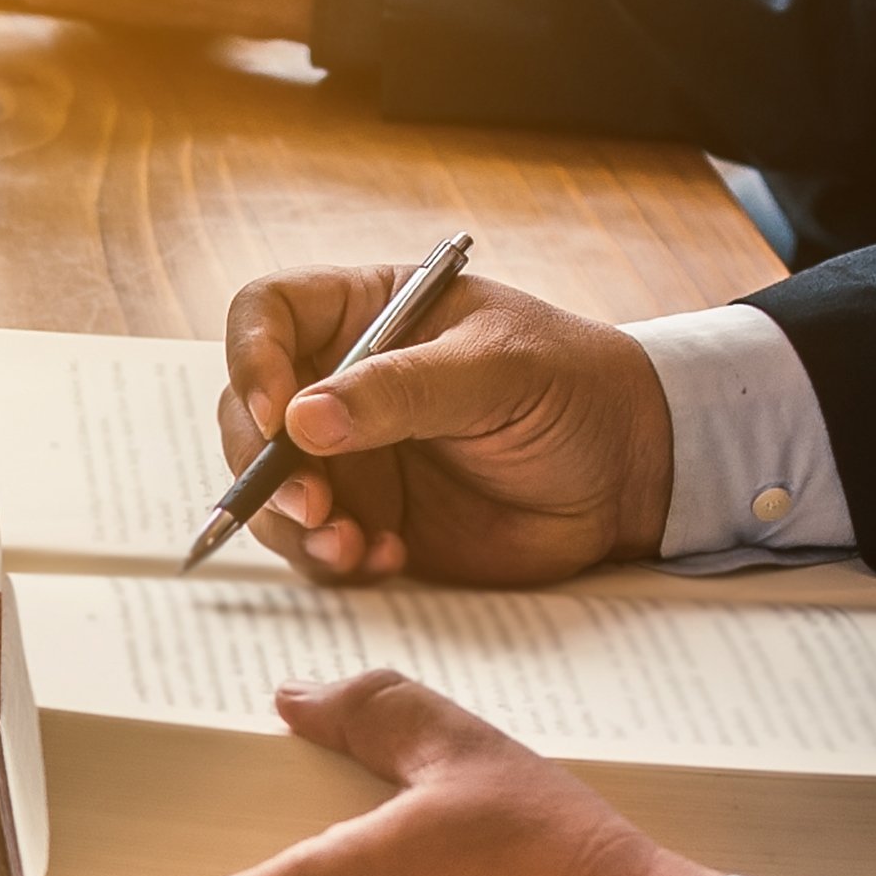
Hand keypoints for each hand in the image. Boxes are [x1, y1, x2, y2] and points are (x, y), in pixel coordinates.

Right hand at [218, 266, 674, 582]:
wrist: (628, 474)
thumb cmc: (574, 389)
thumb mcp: (499, 370)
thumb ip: (404, 390)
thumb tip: (302, 419)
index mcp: (363, 315)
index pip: (266, 316)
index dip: (251, 358)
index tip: (276, 413)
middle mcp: (339, 384)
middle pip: (247, 413)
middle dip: (262, 465)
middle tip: (313, 503)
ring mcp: (349, 457)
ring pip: (270, 489)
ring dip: (293, 524)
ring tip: (352, 545)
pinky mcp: (368, 520)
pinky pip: (315, 546)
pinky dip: (334, 560)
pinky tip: (387, 558)